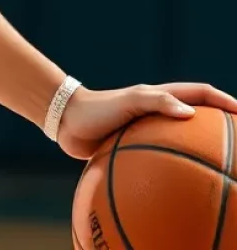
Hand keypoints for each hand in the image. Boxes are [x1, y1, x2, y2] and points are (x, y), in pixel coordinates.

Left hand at [58, 83, 236, 159]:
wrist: (65, 121)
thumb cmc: (97, 107)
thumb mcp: (128, 102)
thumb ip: (156, 102)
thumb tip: (190, 113)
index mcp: (160, 96)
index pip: (199, 94)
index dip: (223, 101)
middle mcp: (156, 112)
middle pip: (196, 116)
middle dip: (220, 125)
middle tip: (236, 144)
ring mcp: (147, 130)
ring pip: (181, 140)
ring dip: (200, 149)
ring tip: (219, 170)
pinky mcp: (135, 147)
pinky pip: (162, 159)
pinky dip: (176, 170)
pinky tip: (184, 190)